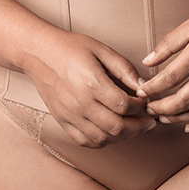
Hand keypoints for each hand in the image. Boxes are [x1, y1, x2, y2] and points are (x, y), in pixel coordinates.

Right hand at [25, 31, 156, 147]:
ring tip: (133, 127)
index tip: (145, 102)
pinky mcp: (62, 121)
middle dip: (138, 127)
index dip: (140, 107)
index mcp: (91, 83)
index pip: (124, 105)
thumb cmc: (70, 48)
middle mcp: (80, 103)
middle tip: (148, 121)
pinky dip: (103, 141)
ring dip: (123, 136)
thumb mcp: (101, 50)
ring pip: (103, 138)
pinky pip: (85, 141)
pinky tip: (112, 132)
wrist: (39, 53)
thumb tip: (143, 86)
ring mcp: (70, 115)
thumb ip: (124, 68)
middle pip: (116, 127)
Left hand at [136, 4, 188, 132]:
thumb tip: (147, 62)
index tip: (140, 92)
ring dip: (178, 119)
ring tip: (164, 117)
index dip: (152, 89)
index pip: (170, 78)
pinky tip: (188, 126)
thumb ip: (169, 44)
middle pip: (183, 100)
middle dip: (162, 108)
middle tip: (149, 109)